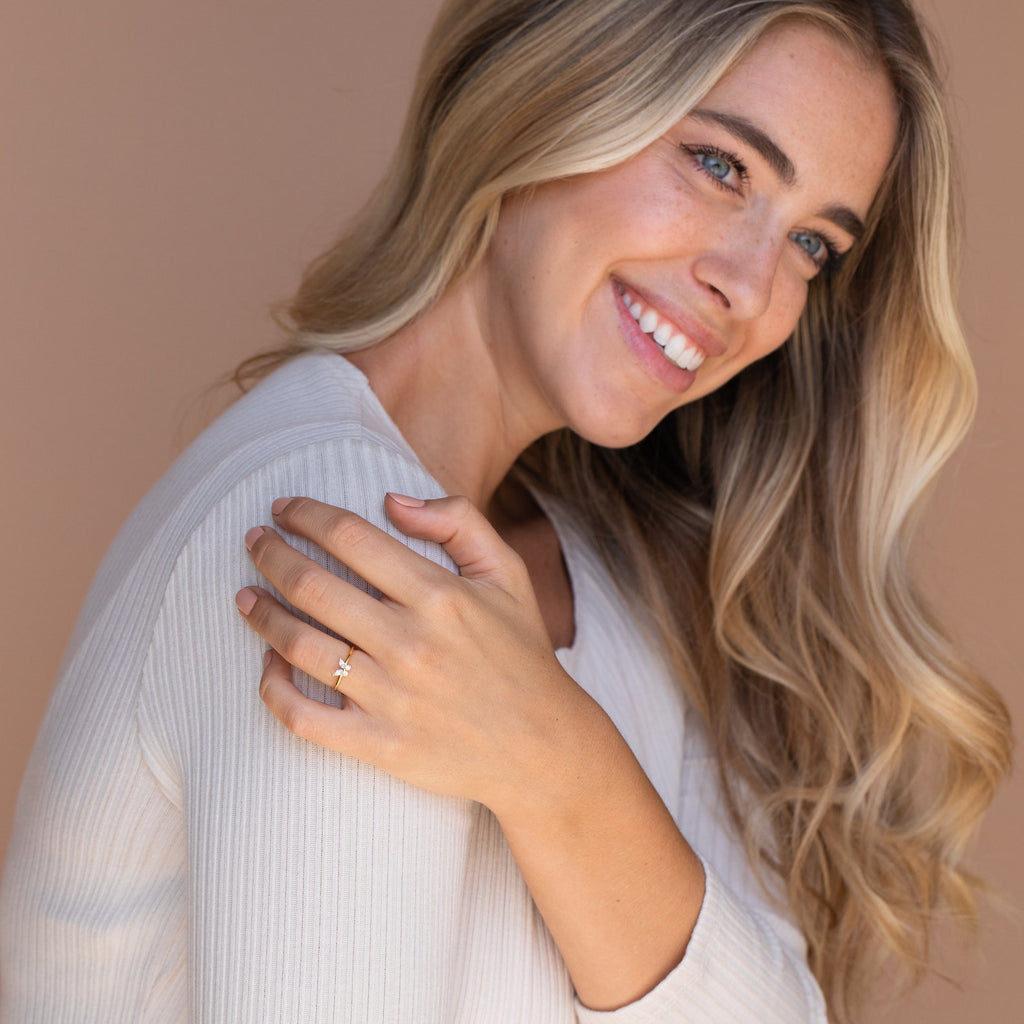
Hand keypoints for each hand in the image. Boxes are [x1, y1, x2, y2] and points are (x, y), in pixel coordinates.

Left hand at [235, 493, 599, 812]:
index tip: (283, 508)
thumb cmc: (521, 652)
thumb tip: (390, 499)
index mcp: (441, 596)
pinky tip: (267, 665)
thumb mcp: (508, 573)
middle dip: (270, 554)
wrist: (542, 747)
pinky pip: (303, 718)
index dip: (306, 514)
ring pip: (297, 646)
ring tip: (244, 596)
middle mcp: (411, 644)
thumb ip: (458, 522)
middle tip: (253, 541)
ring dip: (260, 614)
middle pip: (312, 585)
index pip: (352, 537)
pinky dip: (273, 689)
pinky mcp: (379, 745)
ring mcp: (392, 698)